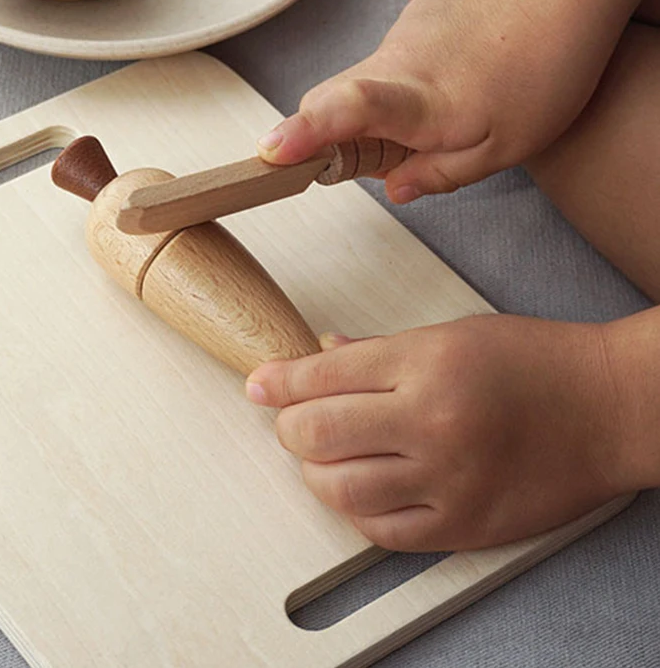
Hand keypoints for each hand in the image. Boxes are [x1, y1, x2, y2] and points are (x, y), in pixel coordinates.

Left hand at [245, 315, 630, 550]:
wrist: (607, 408)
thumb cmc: (533, 361)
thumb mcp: (449, 333)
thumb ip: (377, 351)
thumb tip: (318, 355)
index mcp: (425, 363)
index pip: (321, 376)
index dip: (277, 381)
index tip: (258, 384)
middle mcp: (431, 422)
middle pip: (316, 434)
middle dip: (287, 427)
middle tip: (291, 420)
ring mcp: (448, 480)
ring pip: (338, 489)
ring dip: (313, 472)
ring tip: (321, 457)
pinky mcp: (464, 526)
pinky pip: (382, 532)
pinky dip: (354, 510)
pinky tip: (357, 488)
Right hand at [257, 0, 615, 201]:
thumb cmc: (545, 65)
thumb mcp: (505, 148)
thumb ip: (440, 173)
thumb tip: (393, 188)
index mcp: (419, 99)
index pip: (346, 113)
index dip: (305, 133)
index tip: (271, 151)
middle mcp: (396, 62)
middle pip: (329, 100)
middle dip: (320, 136)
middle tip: (364, 162)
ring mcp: (403, 33)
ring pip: (364, 81)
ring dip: (375, 113)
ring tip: (449, 116)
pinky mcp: (417, 15)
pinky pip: (394, 59)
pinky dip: (406, 81)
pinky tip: (463, 77)